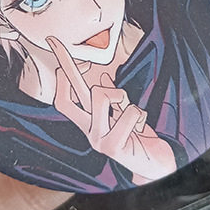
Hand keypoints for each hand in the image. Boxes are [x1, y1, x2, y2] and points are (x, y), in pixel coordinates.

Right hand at [48, 37, 176, 184]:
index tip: (56, 44)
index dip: (61, 73)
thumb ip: (112, 99)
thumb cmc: (138, 138)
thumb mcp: (123, 114)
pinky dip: (140, 114)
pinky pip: (128, 112)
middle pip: (64, 101)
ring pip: (100, 96)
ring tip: (131, 111)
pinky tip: (141, 128)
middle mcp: (88, 131)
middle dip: (70, 73)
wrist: (154, 166)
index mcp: (88, 122)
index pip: (64, 97)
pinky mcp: (112, 147)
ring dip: (120, 96)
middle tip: (82, 60)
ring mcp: (97, 140)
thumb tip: (104, 75)